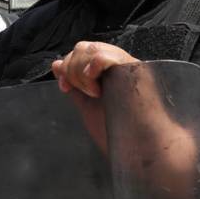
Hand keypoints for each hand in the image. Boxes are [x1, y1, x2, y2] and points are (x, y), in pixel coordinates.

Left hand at [52, 44, 199, 198]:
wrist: (143, 151)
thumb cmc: (120, 134)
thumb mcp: (88, 106)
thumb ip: (74, 85)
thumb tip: (56, 64)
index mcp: (110, 72)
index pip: (82, 52)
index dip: (68, 66)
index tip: (65, 87)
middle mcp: (120, 65)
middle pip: (83, 47)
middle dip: (72, 69)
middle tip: (81, 92)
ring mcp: (128, 66)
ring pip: (92, 49)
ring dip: (81, 72)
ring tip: (93, 94)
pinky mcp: (134, 70)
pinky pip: (104, 55)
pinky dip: (93, 69)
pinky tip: (96, 89)